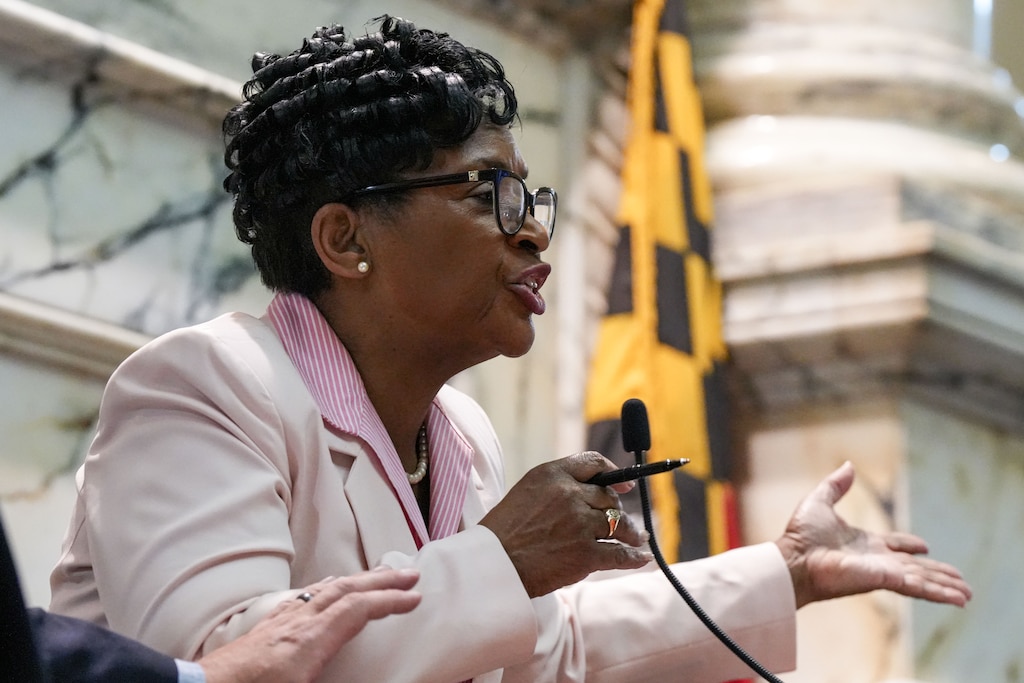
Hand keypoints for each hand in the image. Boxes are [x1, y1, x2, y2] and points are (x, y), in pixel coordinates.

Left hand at [199, 568, 421, 682]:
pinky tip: (327, 588)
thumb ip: (336, 682)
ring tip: (378, 574)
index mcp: (308, 642)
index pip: (357, 609)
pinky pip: (303, 598)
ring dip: (357, 580)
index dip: (389, 600)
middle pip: (345, 589)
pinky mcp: (264, 630)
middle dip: (381, 579)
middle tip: (410, 573)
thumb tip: (366, 679)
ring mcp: (278, 624)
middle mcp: (295, 624)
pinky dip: (326, 588)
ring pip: (324, 589)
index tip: (415, 597)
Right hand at [479, 451, 652, 597]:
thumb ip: (556, 485)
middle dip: (618, 509)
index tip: (626, 482)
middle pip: (609, 497)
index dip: (614, 472)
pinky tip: (641, 557)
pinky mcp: (586, 554)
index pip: (592, 463)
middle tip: (623, 520)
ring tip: (637, 538)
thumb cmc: (505, 530)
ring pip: (619, 524)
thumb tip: (592, 489)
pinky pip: (620, 553)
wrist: (494, 565)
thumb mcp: (526, 492)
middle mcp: (569, 494)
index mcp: (551, 474)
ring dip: (630, 533)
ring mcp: (580, 524)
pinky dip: (634, 556)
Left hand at [775, 461, 971, 608]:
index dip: (909, 545)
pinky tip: (958, 598)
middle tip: (959, 580)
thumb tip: (849, 465)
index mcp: (864, 544)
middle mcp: (876, 561)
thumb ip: (835, 486)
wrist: (793, 558)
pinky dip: (939, 593)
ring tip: (967, 594)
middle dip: (938, 573)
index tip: (924, 546)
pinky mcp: (884, 580)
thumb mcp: (819, 502)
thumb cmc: (800, 535)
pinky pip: (918, 587)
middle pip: (915, 567)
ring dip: (945, 586)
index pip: (895, 547)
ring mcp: (882, 572)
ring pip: (922, 580)